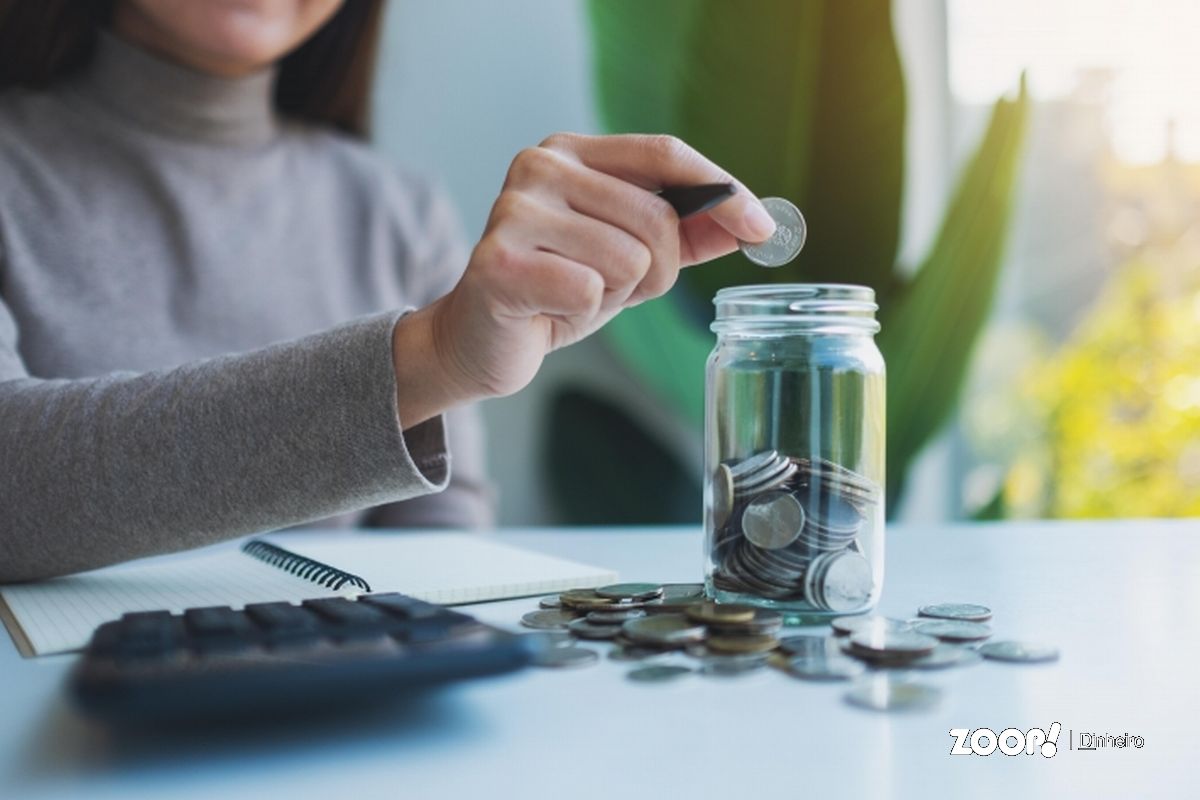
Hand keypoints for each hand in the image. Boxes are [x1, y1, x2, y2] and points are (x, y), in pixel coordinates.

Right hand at [392, 133, 775, 425]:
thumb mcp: (628, 257)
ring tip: (576, 296)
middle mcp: (539, 167)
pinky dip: (582, 313)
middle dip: (657, 270)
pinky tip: (551, 310)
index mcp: (570, 152)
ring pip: (629, 259)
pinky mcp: (500, 263)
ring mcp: (514, 211)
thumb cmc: (555, 291)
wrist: (478, 340)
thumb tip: (748, 220)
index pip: (664, 152)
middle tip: (612, 287)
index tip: (763, 229)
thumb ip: (685, 234)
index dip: (721, 190)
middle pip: (657, 218)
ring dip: (616, 294)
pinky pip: (589, 291)